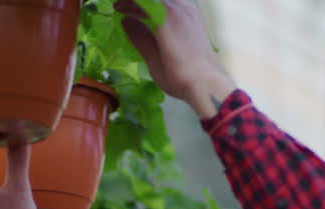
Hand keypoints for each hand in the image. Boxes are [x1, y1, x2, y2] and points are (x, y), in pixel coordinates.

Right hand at [116, 0, 237, 118]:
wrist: (208, 84)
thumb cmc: (179, 77)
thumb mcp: (154, 60)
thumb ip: (140, 37)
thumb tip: (126, 20)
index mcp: (167, 18)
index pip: (144, 1)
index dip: (128, 2)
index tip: (116, 7)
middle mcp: (181, 8)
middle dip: (137, 3)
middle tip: (123, 8)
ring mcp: (190, 11)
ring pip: (165, 0)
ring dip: (150, 4)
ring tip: (137, 13)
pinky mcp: (195, 17)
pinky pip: (175, 3)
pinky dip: (161, 7)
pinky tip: (155, 17)